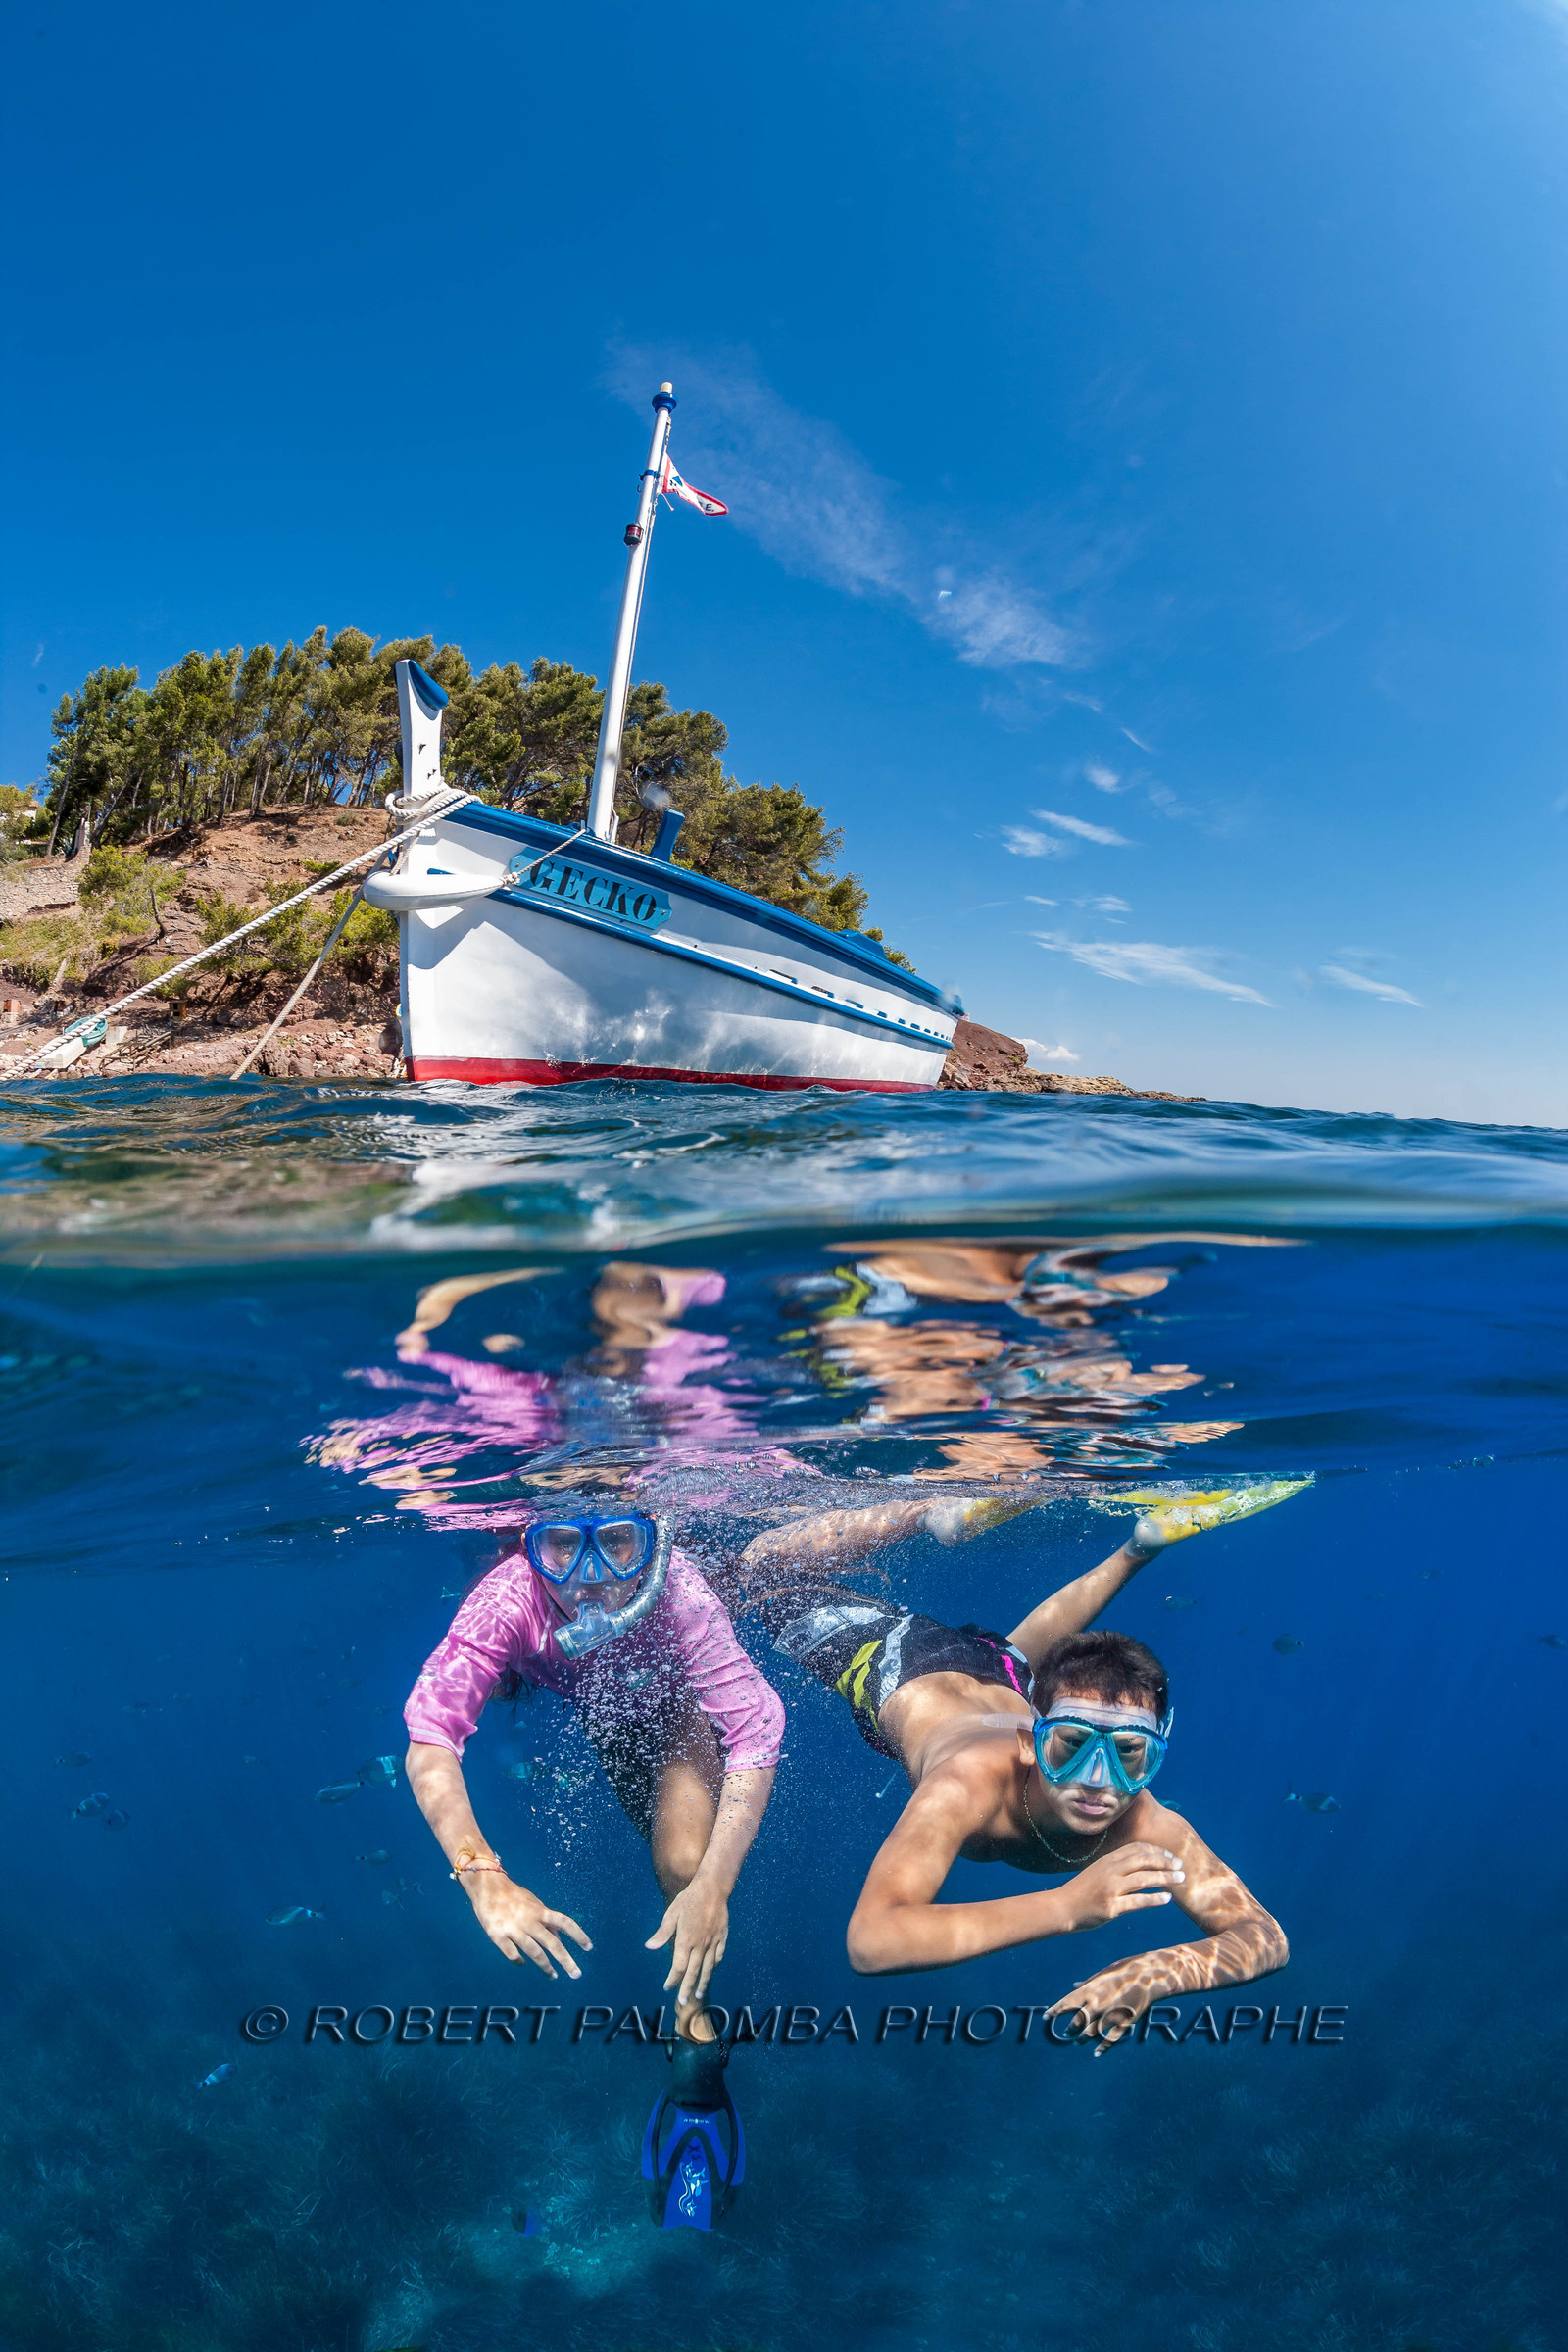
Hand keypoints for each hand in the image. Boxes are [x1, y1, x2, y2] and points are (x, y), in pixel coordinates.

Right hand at [466, 1874, 591, 1978]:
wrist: (487, 1886)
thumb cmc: (513, 1895)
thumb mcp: (533, 1903)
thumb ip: (545, 1920)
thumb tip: (557, 1938)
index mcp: (540, 1911)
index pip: (565, 1923)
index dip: (578, 1935)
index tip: (589, 1947)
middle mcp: (529, 1920)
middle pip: (552, 1943)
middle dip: (566, 1960)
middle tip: (577, 1974)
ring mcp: (514, 1929)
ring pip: (534, 1953)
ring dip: (546, 1967)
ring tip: (553, 1975)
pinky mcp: (498, 1936)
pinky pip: (513, 1955)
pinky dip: (519, 1961)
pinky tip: (522, 1963)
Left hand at [645, 1877, 728, 2007]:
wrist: (712, 1888)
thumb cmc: (689, 1899)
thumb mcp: (672, 1913)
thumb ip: (662, 1933)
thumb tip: (649, 1947)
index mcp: (685, 1940)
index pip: (678, 1967)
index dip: (672, 1979)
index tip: (667, 1987)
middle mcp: (700, 1945)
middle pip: (693, 1972)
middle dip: (687, 1988)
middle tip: (683, 2001)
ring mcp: (713, 1942)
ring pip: (708, 1968)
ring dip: (702, 1982)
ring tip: (699, 1995)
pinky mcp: (722, 1937)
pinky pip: (718, 1956)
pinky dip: (714, 1966)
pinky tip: (711, 1971)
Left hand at [1046, 1958, 1157, 2051]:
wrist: (1147, 1976)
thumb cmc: (1122, 1972)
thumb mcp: (1102, 1975)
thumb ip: (1086, 1984)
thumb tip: (1073, 1986)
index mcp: (1090, 1990)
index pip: (1067, 2002)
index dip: (1055, 2010)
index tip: (1046, 2017)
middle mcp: (1097, 2003)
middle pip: (1078, 2020)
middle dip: (1070, 2029)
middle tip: (1066, 2034)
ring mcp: (1110, 2014)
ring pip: (1092, 2032)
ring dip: (1083, 2039)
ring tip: (1078, 2042)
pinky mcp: (1123, 2023)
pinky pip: (1111, 2039)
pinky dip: (1103, 2047)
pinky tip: (1097, 2053)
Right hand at [1054, 1841, 1184, 1933]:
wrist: (1062, 1907)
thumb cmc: (1082, 1891)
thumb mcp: (1097, 1871)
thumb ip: (1116, 1866)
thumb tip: (1140, 1864)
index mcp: (1107, 1860)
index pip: (1136, 1849)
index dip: (1156, 1851)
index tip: (1170, 1856)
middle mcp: (1110, 1871)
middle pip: (1143, 1860)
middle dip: (1165, 1862)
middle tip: (1180, 1866)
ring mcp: (1111, 1888)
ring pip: (1144, 1879)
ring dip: (1165, 1878)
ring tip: (1180, 1880)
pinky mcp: (1111, 1907)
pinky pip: (1138, 1901)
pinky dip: (1155, 1898)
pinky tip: (1167, 1899)